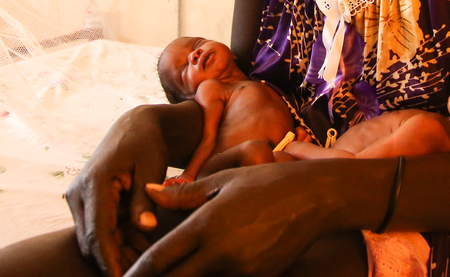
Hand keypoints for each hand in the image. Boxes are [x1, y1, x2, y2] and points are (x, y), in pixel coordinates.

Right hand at [65, 105, 186, 276]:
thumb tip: (146, 228)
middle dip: (114, 261)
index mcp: (95, 182)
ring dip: (116, 252)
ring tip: (143, 258)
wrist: (133, 127)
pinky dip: (115, 240)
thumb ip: (145, 198)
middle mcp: (79, 192)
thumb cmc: (146, 145)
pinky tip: (138, 245)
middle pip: (92, 240)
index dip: (109, 259)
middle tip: (140, 272)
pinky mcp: (84, 202)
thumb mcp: (150, 167)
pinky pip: (96, 229)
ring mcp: (78, 198)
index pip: (98, 232)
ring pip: (92, 239)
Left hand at [125, 161, 332, 276]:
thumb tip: (148, 191)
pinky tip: (200, 271)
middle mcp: (219, 253)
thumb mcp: (223, 181)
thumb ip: (182, 194)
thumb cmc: (266, 183)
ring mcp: (240, 270)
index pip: (158, 260)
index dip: (135, 274)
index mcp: (205, 226)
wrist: (314, 198)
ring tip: (169, 275)